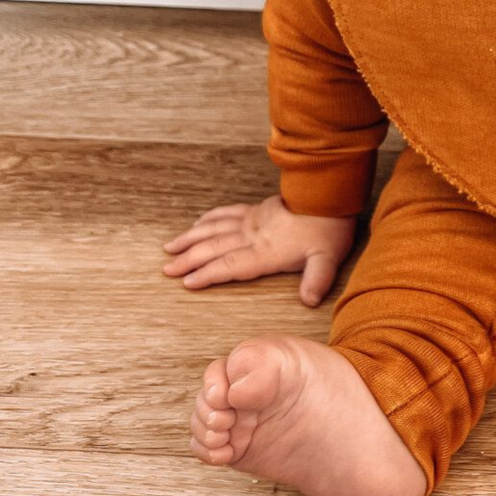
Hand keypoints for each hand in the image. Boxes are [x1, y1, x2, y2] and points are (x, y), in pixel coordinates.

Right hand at [161, 194, 357, 305]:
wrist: (328, 194)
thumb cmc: (329, 228)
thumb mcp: (328, 257)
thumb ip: (317, 279)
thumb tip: (310, 301)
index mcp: (266, 251)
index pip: (231, 265)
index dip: (208, 274)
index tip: (187, 282)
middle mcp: (253, 235)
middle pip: (214, 248)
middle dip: (189, 259)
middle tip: (166, 269)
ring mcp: (252, 220)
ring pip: (214, 229)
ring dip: (191, 238)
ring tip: (170, 247)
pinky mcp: (256, 209)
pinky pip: (226, 212)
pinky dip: (208, 218)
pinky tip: (197, 222)